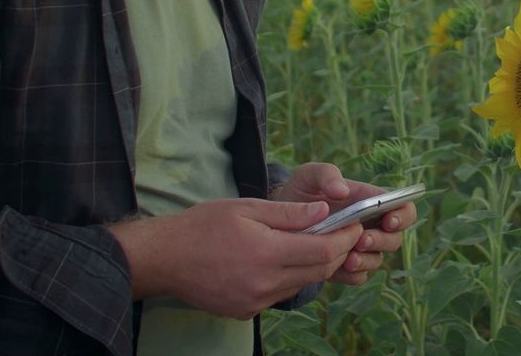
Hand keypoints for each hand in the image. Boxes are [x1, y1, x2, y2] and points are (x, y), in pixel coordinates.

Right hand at [108, 198, 361, 319]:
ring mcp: (255, 301)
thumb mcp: (247, 207)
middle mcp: (264, 283)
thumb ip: (289, 213)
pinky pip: (281, 294)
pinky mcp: (246, 311)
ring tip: (315, 241)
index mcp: (267, 253)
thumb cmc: (203, 225)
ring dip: (316, 264)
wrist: (164, 258)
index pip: (324, 250)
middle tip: (345, 232)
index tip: (356, 224)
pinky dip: (291, 276)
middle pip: (319, 270)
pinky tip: (284, 259)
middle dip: (339, 251)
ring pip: (302, 284)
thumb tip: (325, 212)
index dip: (346, 237)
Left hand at [270, 163, 418, 285]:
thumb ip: (326, 174)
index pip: (402, 207)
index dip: (403, 216)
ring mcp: (360, 248)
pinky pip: (359, 276)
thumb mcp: (309, 175)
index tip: (389, 221)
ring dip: (366, 260)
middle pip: (395, 238)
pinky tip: (336, 268)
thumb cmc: (301, 192)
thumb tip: (343, 191)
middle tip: (361, 240)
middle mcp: (371, 225)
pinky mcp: (346, 267)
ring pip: (378, 259)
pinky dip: (351, 274)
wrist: (280, 220)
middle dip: (382, 241)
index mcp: (370, 201)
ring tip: (347, 258)